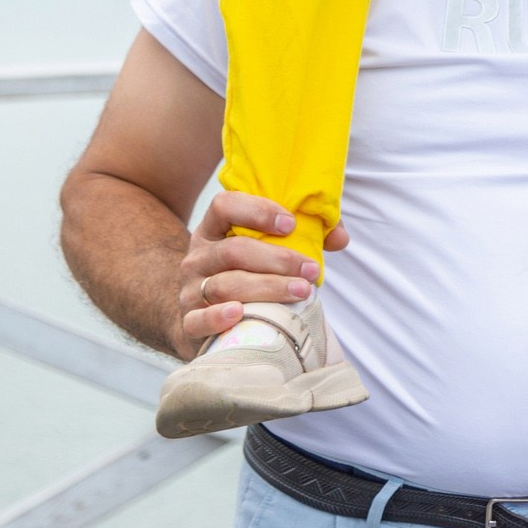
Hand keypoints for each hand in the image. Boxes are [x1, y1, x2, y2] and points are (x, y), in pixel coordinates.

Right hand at [172, 192, 349, 359]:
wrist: (200, 312)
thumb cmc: (244, 273)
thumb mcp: (262, 247)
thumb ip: (305, 234)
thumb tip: (339, 238)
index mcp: (213, 229)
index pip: (224, 206)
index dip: (257, 211)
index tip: (291, 223)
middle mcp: (198, 256)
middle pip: (233, 251)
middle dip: (277, 259)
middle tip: (310, 269)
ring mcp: (189, 289)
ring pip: (225, 285)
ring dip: (266, 288)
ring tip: (300, 291)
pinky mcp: (188, 322)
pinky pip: (198, 320)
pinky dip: (218, 317)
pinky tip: (239, 313)